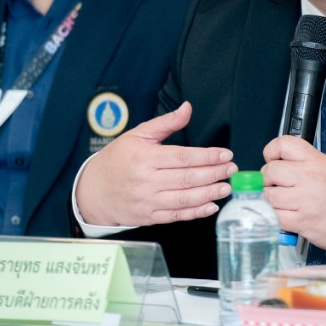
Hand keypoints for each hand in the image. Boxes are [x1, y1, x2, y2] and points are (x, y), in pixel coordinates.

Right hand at [75, 102, 236, 225]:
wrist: (93, 191)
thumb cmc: (117, 160)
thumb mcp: (138, 135)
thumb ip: (166, 123)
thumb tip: (187, 108)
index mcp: (145, 158)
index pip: (183, 157)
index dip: (207, 156)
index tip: (225, 154)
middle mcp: (146, 180)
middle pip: (187, 178)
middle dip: (213, 174)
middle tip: (232, 170)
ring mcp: (147, 201)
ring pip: (184, 199)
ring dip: (209, 194)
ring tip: (226, 188)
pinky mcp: (149, 217)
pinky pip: (176, 216)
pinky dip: (195, 213)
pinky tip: (211, 206)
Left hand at [261, 135, 325, 253]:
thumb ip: (304, 161)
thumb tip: (279, 160)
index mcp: (316, 161)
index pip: (283, 145)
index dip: (271, 152)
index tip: (271, 159)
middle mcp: (309, 177)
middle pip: (270, 171)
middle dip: (268, 179)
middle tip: (275, 184)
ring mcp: (304, 200)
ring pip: (268, 195)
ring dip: (270, 199)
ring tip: (281, 201)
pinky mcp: (301, 221)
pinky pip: (274, 216)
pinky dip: (274, 216)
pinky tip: (283, 214)